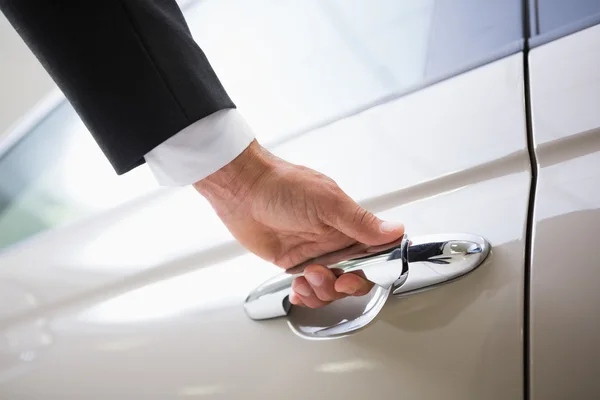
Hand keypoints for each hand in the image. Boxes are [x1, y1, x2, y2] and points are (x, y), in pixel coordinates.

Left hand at [194, 140, 403, 307]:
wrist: (242, 190)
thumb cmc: (281, 185)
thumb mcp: (327, 202)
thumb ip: (360, 221)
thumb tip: (394, 230)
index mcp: (348, 224)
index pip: (375, 255)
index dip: (370, 273)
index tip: (352, 277)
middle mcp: (334, 240)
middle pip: (354, 278)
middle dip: (343, 287)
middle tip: (329, 279)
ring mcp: (314, 253)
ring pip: (330, 288)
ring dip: (320, 291)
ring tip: (306, 276)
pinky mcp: (293, 263)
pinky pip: (307, 288)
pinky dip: (305, 295)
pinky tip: (298, 289)